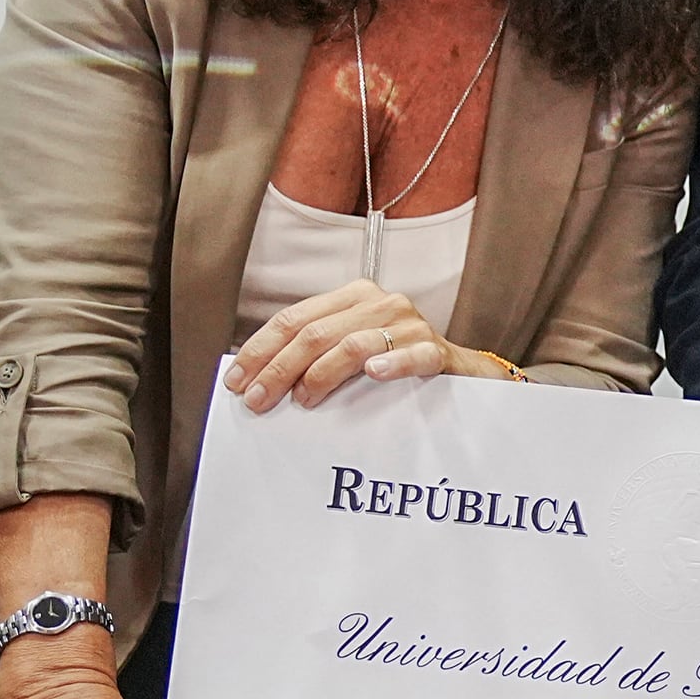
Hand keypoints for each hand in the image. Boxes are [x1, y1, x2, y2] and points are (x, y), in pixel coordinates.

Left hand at [223, 280, 493, 412]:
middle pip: (315, 333)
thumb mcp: (352, 351)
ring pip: (353, 344)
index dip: (260, 349)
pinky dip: (391, 363)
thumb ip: (315, 355)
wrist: (463, 375)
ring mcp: (409, 325)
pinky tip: (373, 373)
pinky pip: (412, 355)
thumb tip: (258, 380)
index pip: (295, 318)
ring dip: (319, 374)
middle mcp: (380, 303)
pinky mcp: (436, 350)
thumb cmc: (397, 367)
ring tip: (301, 400)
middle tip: (257, 400)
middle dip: (278, 368)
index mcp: (353, 297)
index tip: (237, 380)